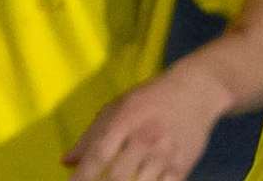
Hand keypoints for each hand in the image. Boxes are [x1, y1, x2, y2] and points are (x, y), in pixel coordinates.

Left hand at [61, 65, 226, 180]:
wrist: (196, 91)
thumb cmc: (150, 99)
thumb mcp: (118, 107)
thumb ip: (91, 136)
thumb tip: (65, 162)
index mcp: (125, 120)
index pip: (99, 154)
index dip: (82, 176)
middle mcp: (145, 137)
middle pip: (118, 177)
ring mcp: (166, 153)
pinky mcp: (183, 165)